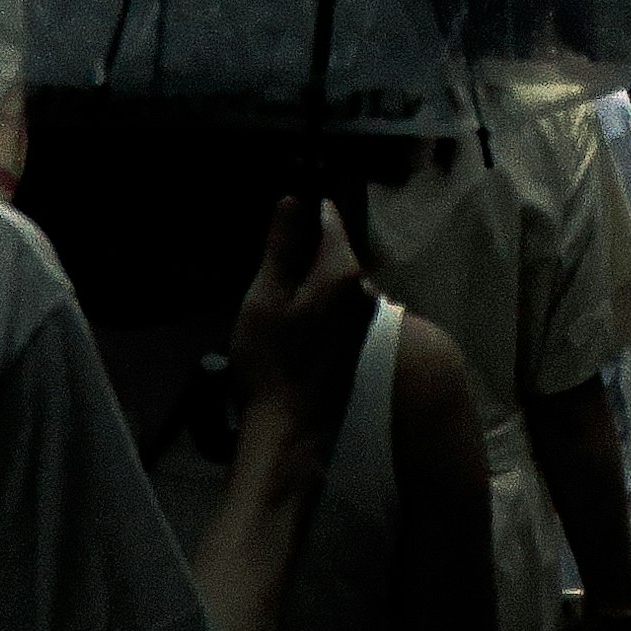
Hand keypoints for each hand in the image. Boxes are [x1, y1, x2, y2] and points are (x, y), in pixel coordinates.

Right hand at [227, 196, 369, 446]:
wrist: (291, 430)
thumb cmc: (271, 360)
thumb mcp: (265, 297)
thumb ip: (281, 248)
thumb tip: (292, 201)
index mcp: (344, 274)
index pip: (332, 225)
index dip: (315, 210)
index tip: (299, 200)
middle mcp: (365, 294)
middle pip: (340, 255)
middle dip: (315, 245)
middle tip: (285, 241)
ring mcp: (365, 323)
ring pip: (341, 283)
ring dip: (317, 276)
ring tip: (284, 279)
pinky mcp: (358, 347)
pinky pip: (341, 308)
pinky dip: (321, 302)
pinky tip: (297, 314)